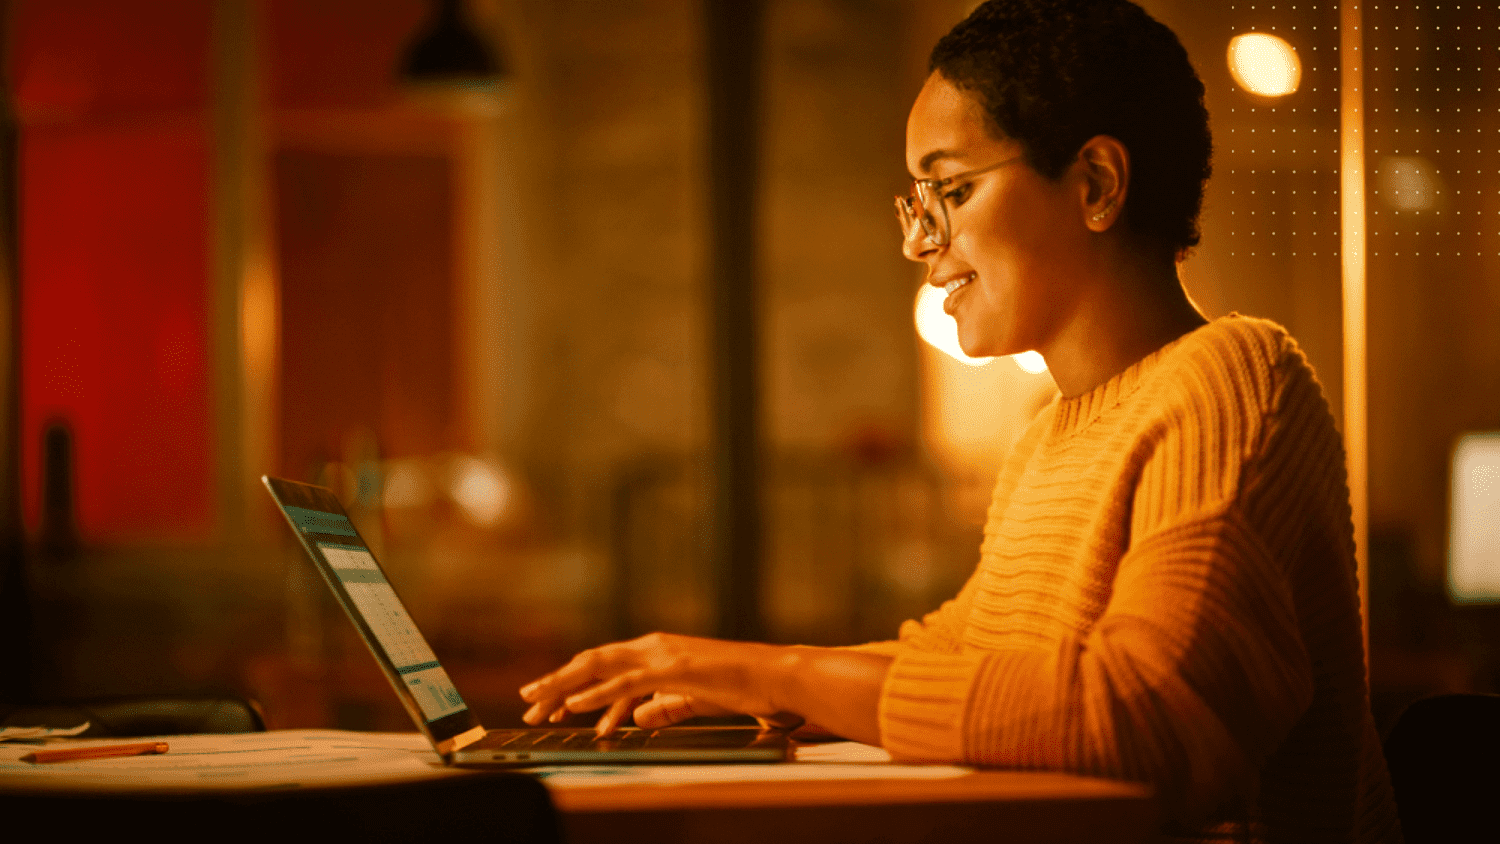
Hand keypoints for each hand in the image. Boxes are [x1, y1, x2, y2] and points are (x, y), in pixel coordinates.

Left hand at [518, 633, 797, 734]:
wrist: (774, 676)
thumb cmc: (740, 686)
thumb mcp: (692, 698)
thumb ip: (664, 705)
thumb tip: (636, 717)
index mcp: (656, 652)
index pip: (603, 666)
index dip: (570, 683)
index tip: (545, 704)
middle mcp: (653, 646)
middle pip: (591, 662)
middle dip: (555, 683)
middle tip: (527, 704)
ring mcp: (662, 655)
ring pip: (600, 667)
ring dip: (564, 686)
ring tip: (538, 705)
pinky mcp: (674, 669)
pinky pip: (627, 683)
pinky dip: (597, 694)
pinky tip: (575, 705)